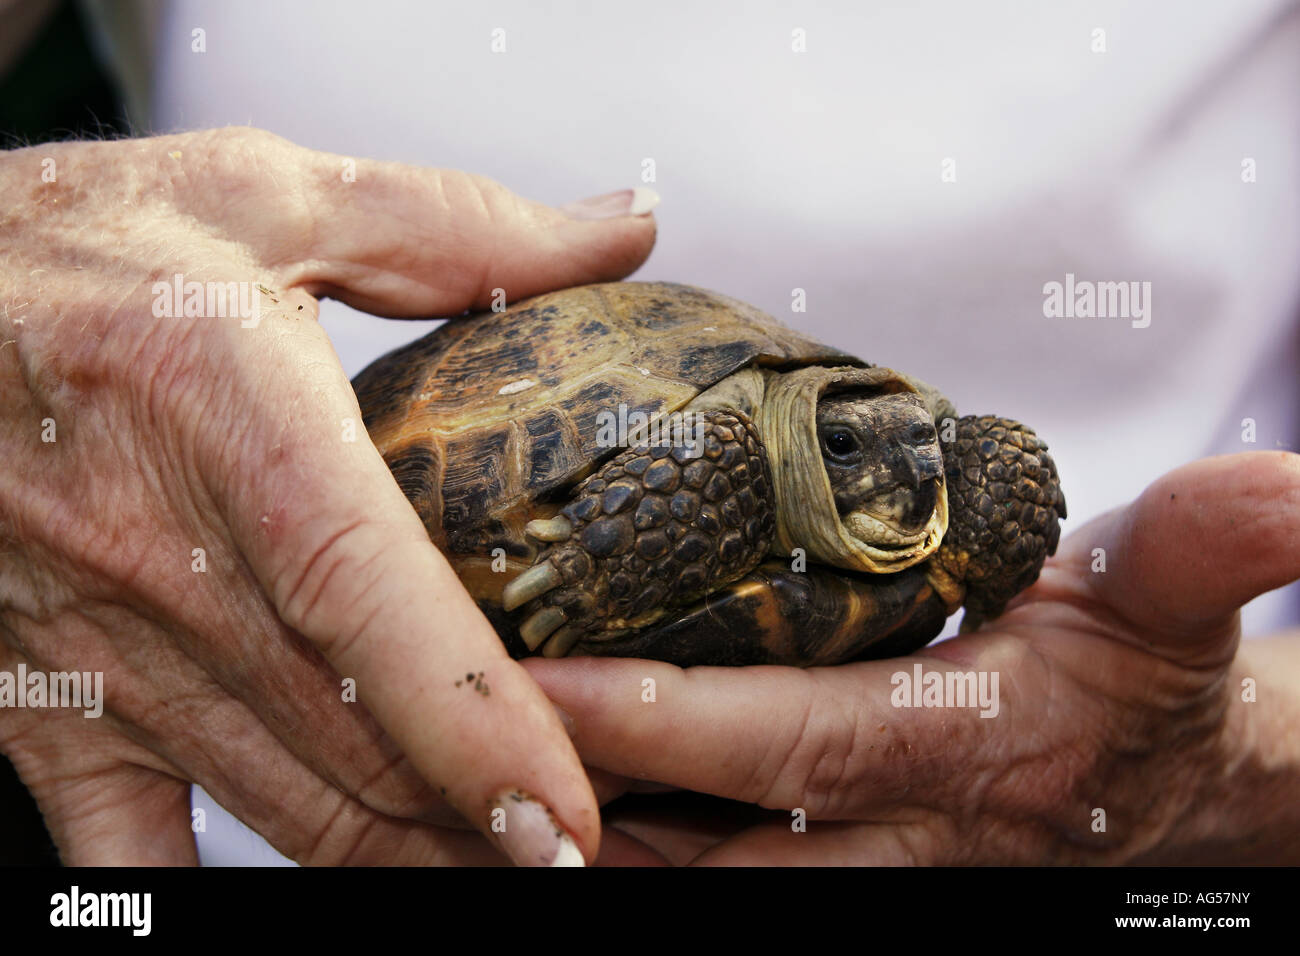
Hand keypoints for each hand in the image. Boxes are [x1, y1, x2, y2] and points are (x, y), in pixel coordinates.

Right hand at [0, 127, 655, 864]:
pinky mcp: (41, 706)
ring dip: (400, 864)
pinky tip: (329, 906)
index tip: (568, 819)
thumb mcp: (267, 198)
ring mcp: (95, 653)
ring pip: (275, 808)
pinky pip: (127, 856)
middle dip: (477, 826)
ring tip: (504, 878)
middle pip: (346, 743)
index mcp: (235, 422)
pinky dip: (216, 903)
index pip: (366, 604)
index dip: (472, 728)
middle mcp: (159, 560)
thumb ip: (462, 226)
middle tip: (596, 860)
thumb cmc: (67, 248)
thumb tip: (625, 227)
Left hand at [525, 452, 1299, 863]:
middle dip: (574, 797)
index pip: (785, 744)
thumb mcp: (1165, 607)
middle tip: (437, 729)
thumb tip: (1284, 489)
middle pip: (700, 840)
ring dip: (576, 828)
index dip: (665, 723)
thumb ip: (1198, 550)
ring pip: (686, 872)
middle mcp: (883, 840)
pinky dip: (620, 836)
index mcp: (952, 756)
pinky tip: (539, 786)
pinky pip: (700, 865)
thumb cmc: (1139, 689)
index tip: (540, 677)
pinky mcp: (820, 864)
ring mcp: (845, 868)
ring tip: (450, 763)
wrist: (1157, 794)